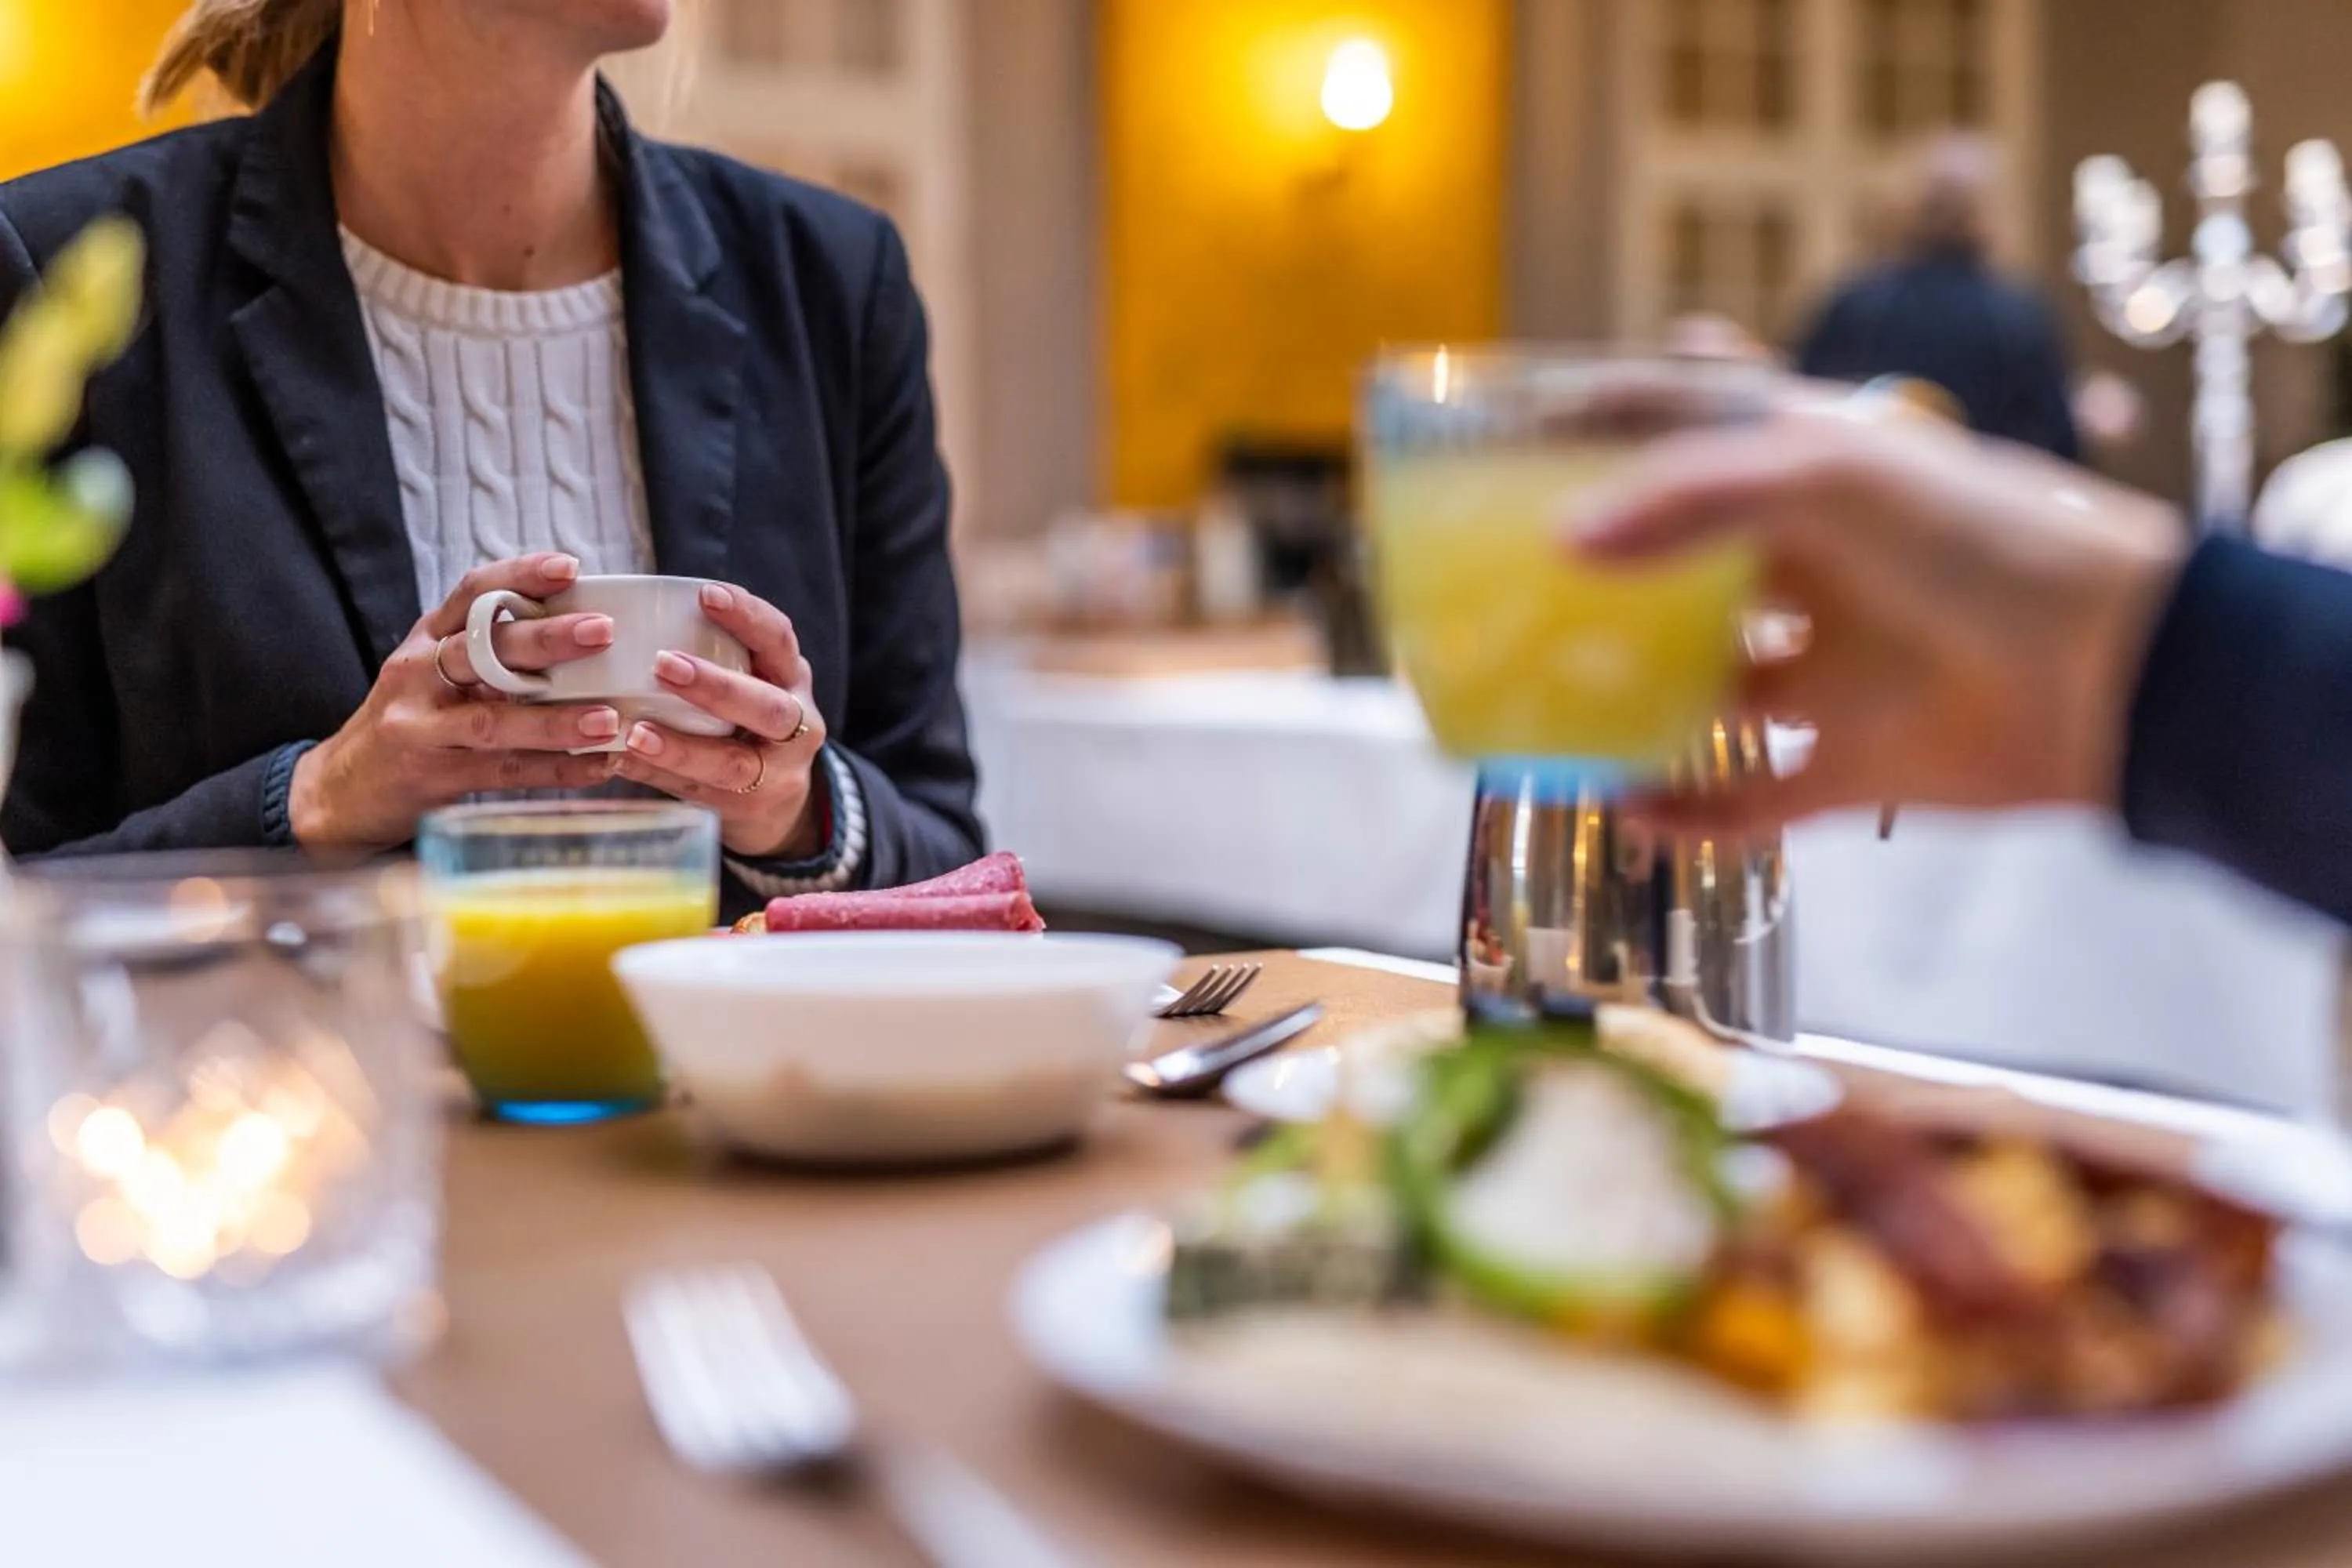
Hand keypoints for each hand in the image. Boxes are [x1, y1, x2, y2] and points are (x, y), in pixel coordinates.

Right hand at [289, 553, 626, 849]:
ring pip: (493, 720)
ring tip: (609, 719)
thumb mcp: (433, 672)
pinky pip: (504, 773)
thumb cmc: (410, 721)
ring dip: (555, 721)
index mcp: (427, 640)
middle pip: (483, 650)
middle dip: (545, 639)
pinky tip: (599, 767)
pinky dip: (555, 770)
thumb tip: (578, 627)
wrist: (341, 790)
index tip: (570, 567)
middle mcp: (419, 676)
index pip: (472, 593)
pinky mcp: (434, 777)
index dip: (520, 576)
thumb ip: (488, 650)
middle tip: (602, 632)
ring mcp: (421, 728)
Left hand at [612, 581, 828, 858]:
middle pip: (770, 708)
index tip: (705, 594)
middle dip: (717, 687)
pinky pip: (700, 795)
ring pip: (735, 765)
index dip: (747, 616)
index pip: (779, 640)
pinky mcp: (747, 810)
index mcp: (792, 679)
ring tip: (635, 733)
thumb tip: (619, 612)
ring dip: (682, 748)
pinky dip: (657, 777)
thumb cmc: (746, 718)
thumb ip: (715, 653)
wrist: (779, 801)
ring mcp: (777, 775)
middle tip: (663, 664)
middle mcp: (797, 727)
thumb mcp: (751, 679)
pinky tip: (620, 762)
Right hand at [1571, 412, 2186, 836]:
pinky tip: (1629, 806)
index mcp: (1819, 475)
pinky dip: (1692, 811)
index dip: (1612, 424)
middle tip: (1511, 588)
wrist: (2116, 671)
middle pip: (1690, 566)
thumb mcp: (1829, 478)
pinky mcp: (1856, 760)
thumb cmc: (1983, 540)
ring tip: (1547, 706)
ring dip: (1636, 700)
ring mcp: (1837, 667)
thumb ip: (1690, 499)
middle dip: (1607, 580)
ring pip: (1712, 687)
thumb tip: (1566, 540)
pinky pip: (1754, 797)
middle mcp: (1821, 568)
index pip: (1698, 431)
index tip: (1520, 432)